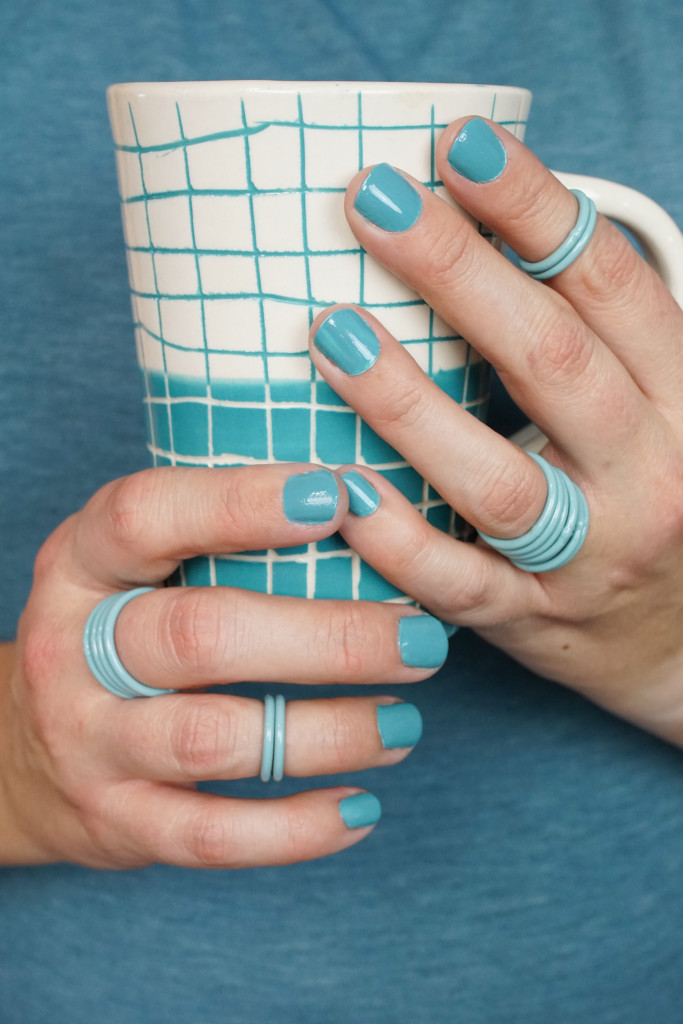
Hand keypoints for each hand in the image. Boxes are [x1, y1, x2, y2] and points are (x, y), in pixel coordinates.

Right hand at [0, 465, 443, 867]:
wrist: (24, 753)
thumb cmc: (119, 632)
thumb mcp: (137, 567)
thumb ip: (214, 535)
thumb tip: (362, 503)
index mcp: (82, 563)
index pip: (146, 516)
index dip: (239, 504)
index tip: (338, 498)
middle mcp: (72, 649)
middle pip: (200, 636)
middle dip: (327, 638)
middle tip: (421, 638)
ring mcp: (87, 741)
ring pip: (213, 740)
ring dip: (329, 734)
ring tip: (404, 723)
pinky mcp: (115, 820)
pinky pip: (211, 835)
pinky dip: (296, 831)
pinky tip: (361, 810)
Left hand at [309, 117, 682, 745]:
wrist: (680, 640)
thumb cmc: (644, 495)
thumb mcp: (646, 407)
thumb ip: (582, 336)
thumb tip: (469, 230)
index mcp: (680, 399)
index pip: (610, 285)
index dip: (535, 208)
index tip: (458, 144)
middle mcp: (648, 474)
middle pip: (553, 361)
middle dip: (458, 272)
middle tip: (372, 202)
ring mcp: (590, 556)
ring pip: (499, 480)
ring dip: (409, 404)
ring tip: (330, 331)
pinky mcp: (533, 622)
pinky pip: (460, 586)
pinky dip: (397, 540)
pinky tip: (340, 488)